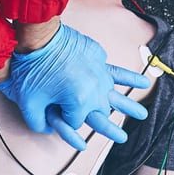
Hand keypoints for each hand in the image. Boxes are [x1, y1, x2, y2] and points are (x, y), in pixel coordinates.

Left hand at [0, 23, 149, 150]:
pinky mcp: (99, 60)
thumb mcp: (29, 103)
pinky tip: (144, 83)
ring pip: (117, 96)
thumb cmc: (32, 69)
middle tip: (122, 138)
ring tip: (142, 115)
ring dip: (130, 107)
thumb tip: (48, 128)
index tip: (52, 111)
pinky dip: (130, 78)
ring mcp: (100, 74)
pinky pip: (117, 72)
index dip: (61, 119)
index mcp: (79, 103)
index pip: (75, 123)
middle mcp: (95, 90)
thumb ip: (39, 123)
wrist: (39, 37)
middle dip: (106, 126)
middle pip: (101, 114)